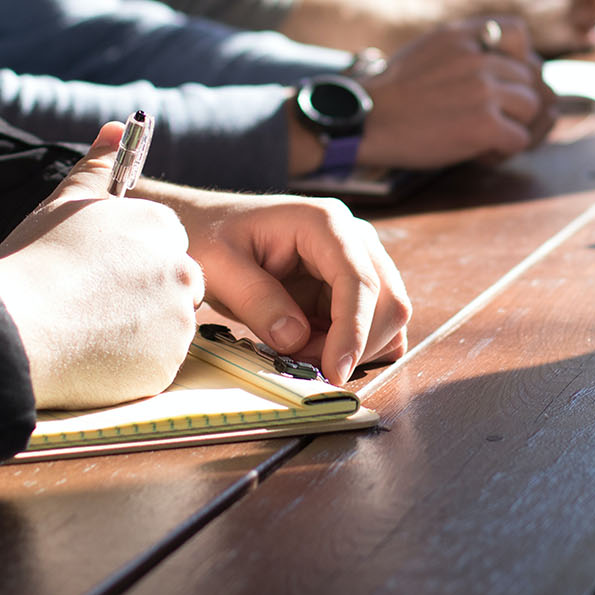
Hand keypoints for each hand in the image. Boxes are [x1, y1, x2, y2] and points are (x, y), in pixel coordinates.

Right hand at [0, 123, 202, 408]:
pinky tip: (92, 356)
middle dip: (143, 295)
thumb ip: (98, 165)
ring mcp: (178, 320)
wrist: (14, 328)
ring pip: (167, 326)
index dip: (130, 261)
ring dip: (138, 330)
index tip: (99, 274)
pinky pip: (156, 364)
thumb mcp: (65, 202)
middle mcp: (181, 270)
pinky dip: (131, 364)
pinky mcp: (167, 365)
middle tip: (92, 305)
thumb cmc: (35, 260)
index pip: (165, 243)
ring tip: (86, 330)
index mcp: (160, 227)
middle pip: (174, 285)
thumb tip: (116, 127)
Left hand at [134, 184, 410, 384]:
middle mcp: (353, 238)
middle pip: (388, 301)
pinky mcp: (351, 286)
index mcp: (324, 223)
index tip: (334, 372)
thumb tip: (296, 339)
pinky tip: (314, 348)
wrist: (206, 227)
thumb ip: (257, 300)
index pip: (359, 280)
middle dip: (354, 345)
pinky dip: (353, 348)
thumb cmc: (210, 237)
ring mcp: (357, 261)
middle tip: (303, 365)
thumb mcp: (219, 267)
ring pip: (387, 317)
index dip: (353, 330)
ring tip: (299, 352)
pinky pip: (373, 325)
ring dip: (352, 349)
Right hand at [359, 17, 557, 168]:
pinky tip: (477, 152)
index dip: (517, 58)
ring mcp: (483, 90)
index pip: (518, 33)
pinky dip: (502, 151)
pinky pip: (520, 139)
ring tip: (483, 136)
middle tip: (488, 119)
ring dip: (514, 126)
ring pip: (532, 108)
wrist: (363, 121)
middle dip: (516, 102)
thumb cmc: (394, 93)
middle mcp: (478, 57)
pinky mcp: (484, 124)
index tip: (498, 78)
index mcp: (463, 34)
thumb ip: (467, 48)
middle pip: (530, 78)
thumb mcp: (429, 49)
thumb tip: (512, 65)